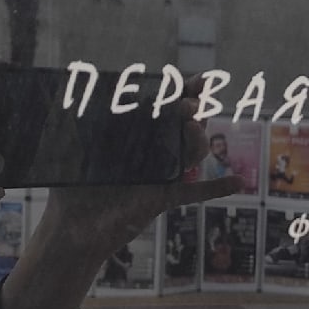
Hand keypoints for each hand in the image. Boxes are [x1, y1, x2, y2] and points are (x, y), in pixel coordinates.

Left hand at [0, 77, 241, 308]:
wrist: (72, 228)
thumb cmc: (70, 186)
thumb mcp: (72, 146)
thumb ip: (77, 118)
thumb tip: (74, 83)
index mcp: (134, 133)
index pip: (163, 105)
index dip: (183, 90)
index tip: (199, 80)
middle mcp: (151, 150)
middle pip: (183, 123)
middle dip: (192, 109)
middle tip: (190, 105)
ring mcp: (161, 173)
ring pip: (191, 151)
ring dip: (199, 140)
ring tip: (193, 130)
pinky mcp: (164, 197)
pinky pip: (195, 192)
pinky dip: (217, 188)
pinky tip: (239, 183)